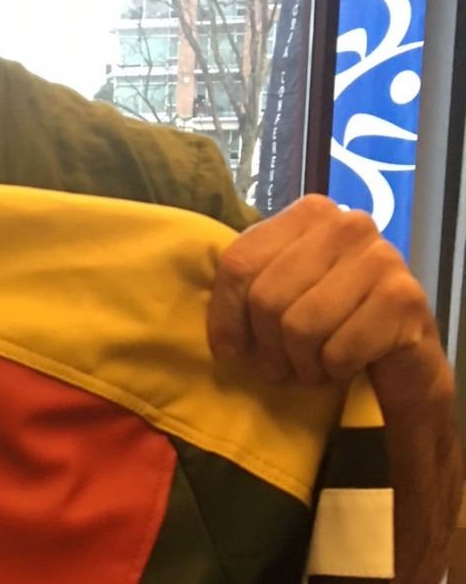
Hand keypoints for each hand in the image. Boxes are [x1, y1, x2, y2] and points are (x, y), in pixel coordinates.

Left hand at [208, 194, 460, 583]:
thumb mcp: (281, 293)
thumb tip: (180, 301)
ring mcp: (381, 258)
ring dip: (302, 363)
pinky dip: (333, 371)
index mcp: (308, 212)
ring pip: (300, 326)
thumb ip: (244, 283)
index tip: (235, 350)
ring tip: (315, 365)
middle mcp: (348, 223)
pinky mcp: (404, 300)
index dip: (226, 319)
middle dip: (269, 347)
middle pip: (267, 298)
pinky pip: (336, 350)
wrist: (402, 359)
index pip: (237, 266)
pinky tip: (346, 365)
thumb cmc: (330, 325)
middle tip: (286, 364)